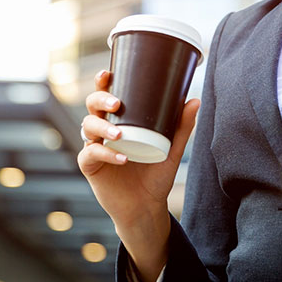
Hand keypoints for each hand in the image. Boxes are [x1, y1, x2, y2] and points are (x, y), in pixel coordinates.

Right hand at [77, 70, 199, 281]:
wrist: (147, 207)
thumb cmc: (155, 175)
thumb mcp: (172, 149)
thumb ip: (182, 127)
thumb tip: (194, 100)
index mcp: (119, 121)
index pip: (106, 97)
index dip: (102, 83)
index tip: (107, 74)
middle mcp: (103, 131)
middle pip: (91, 107)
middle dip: (100, 100)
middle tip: (117, 104)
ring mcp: (94, 148)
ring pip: (87, 128)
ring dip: (102, 127)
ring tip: (120, 134)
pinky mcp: (90, 167)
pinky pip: (91, 155)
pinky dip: (106, 154)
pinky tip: (122, 157)